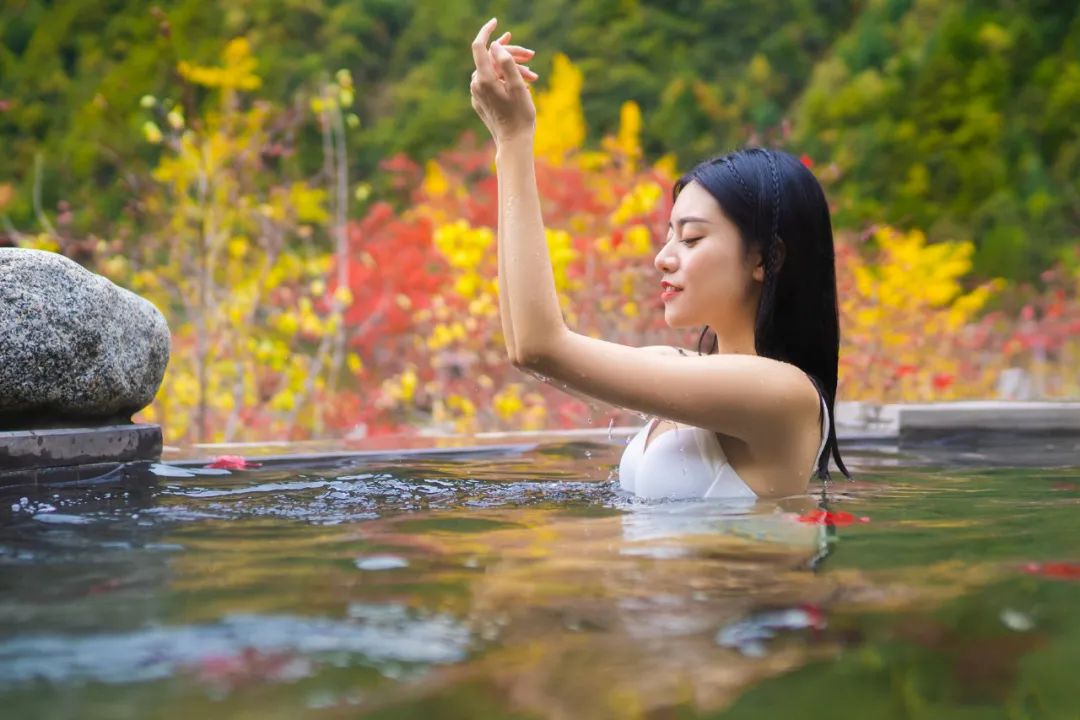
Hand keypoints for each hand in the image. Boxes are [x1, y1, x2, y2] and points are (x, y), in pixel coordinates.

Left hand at [470, 18, 538, 145]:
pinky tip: (523, 85)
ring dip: (513, 69)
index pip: (479, 46)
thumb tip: (496, 46)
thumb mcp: (519, 87)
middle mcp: (476, 85)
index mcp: (484, 80)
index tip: (496, 21)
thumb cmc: (520, 116)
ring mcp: (477, 94)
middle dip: (512, 55)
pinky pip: (492, 83)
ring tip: (533, 77)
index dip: (487, 32)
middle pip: (492, 59)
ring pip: (494, 71)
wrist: (513, 143)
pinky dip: (506, 80)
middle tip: (532, 56)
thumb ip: (507, 64)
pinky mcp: (481, 102)